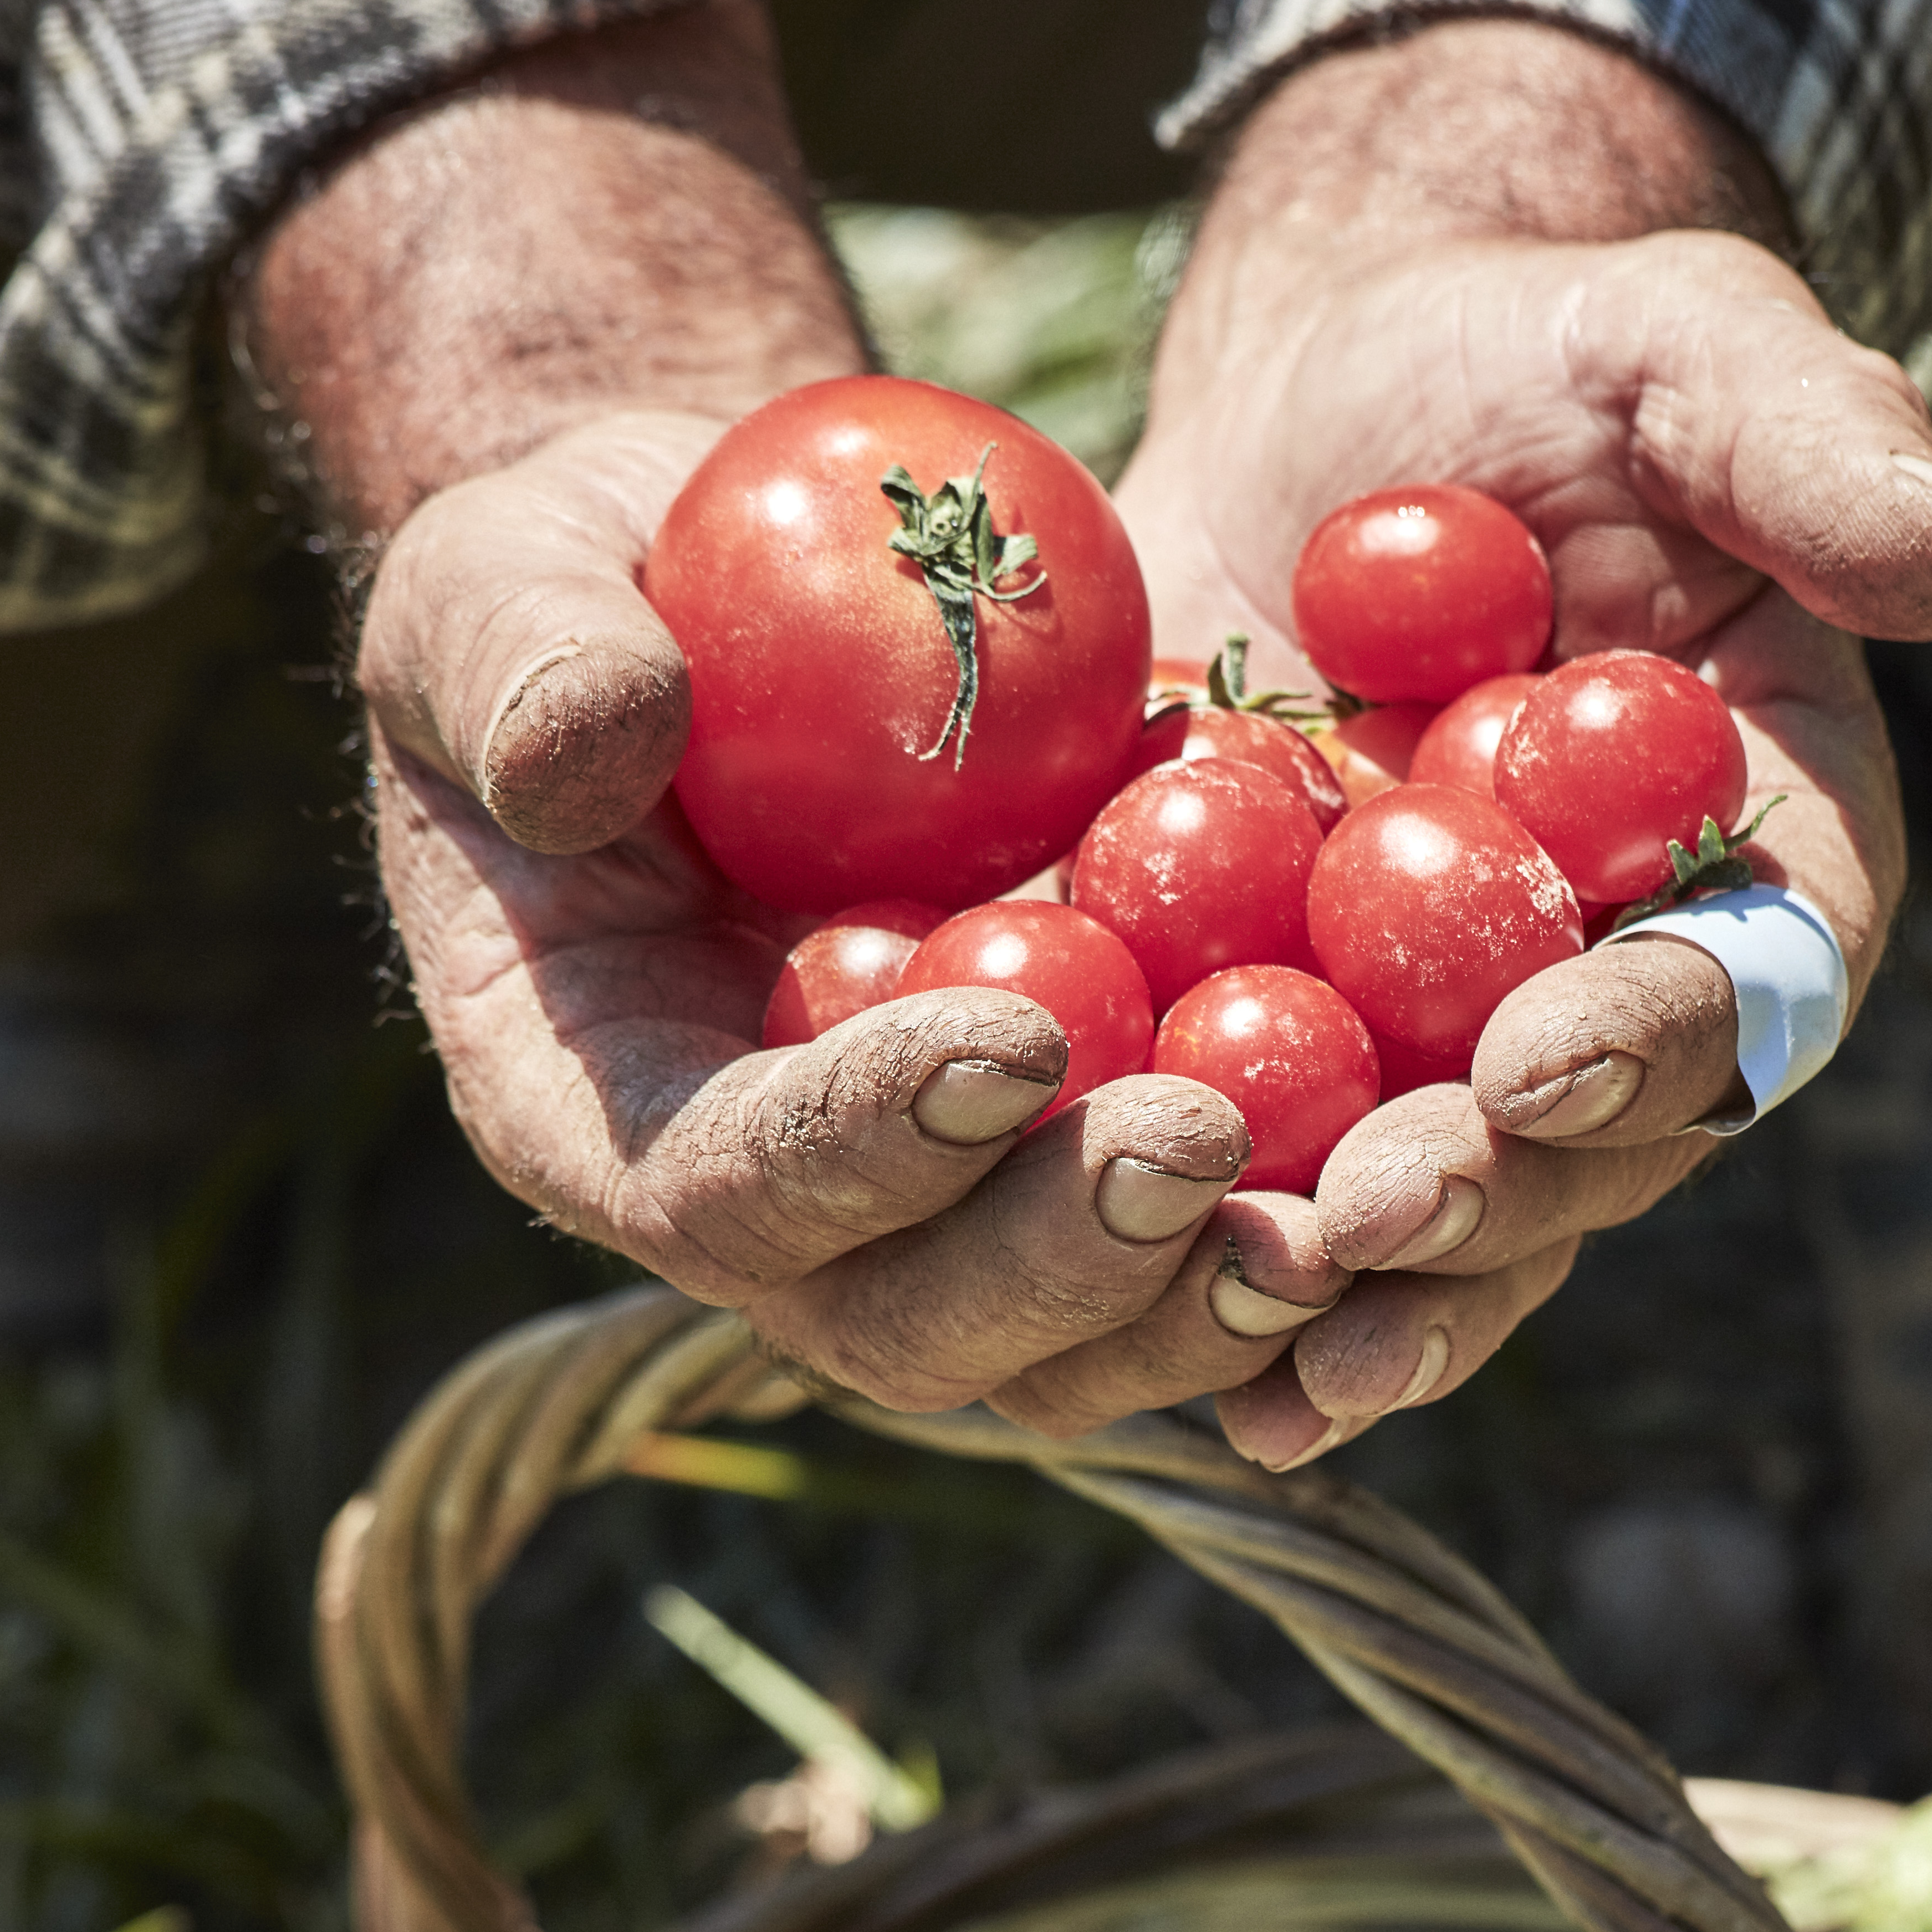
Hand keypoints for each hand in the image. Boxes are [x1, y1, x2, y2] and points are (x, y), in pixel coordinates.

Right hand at [235, 6, 1343, 1427]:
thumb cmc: (581, 585)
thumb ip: (518, 666)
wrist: (732, 596)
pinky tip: (1433, 1165)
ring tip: (1350, 1200)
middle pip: (917, 1326)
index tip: (1010, 1038)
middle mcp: (775, 1217)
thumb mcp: (498, 585)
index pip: (732, 1188)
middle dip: (1062, 1255)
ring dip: (1207, 1294)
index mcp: (604, 1113)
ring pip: (1078, 1346)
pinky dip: (1311, 1237)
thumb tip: (592, 742)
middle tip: (1206, 1137)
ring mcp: (940, 1215)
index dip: (864, 1142)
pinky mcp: (1078, 1166)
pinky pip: (1192, 1257)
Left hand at [1117, 21, 1931, 1466]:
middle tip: (1360, 1216)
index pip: (1742, 994)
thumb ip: (1821, 453)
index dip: (1652, 1041)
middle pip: (1579, 1155)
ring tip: (1251, 1312)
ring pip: (1428, 1220)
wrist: (1323, 398)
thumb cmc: (1541, 361)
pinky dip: (1204, 1270)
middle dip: (1475, 1197)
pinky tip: (1129, 1326)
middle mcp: (1615, 1000)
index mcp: (1760, 868)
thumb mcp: (1683, 352)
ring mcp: (1443, 1052)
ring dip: (1345, 1283)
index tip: (1536, 1058)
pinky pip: (1256, 1191)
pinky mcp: (1279, 1054)